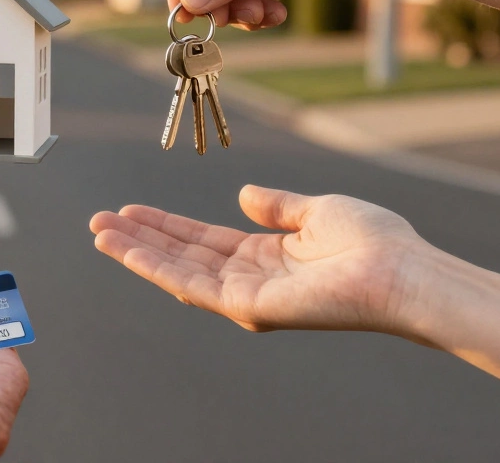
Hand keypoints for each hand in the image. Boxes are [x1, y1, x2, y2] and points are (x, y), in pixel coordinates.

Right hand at [89, 185, 437, 335]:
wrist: (401, 271)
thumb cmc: (374, 243)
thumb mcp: (317, 211)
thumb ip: (277, 205)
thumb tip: (244, 194)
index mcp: (267, 256)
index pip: (201, 241)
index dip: (164, 224)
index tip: (130, 210)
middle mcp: (250, 279)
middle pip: (180, 255)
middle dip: (138, 238)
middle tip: (98, 221)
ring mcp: (246, 296)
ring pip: (176, 271)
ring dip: (135, 251)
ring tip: (98, 233)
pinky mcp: (246, 305)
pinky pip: (190, 284)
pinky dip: (154, 265)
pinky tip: (128, 248)